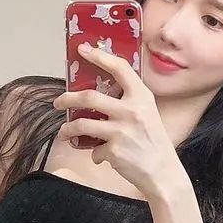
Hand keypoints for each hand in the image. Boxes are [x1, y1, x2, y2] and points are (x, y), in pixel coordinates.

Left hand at [52, 42, 180, 200]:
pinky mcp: (114, 151)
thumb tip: (99, 95)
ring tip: (64, 132)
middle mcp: (131, 111)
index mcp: (142, 97)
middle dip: (67, 99)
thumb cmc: (154, 142)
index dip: (99, 56)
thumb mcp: (148, 114)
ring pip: (82, 124)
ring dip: (68, 129)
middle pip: (89, 96)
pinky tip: (101, 156)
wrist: (164, 173)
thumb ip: (129, 101)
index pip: (120, 68)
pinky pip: (94, 150)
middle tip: (58, 102)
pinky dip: (95, 154)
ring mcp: (121, 131)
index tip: (83, 49)